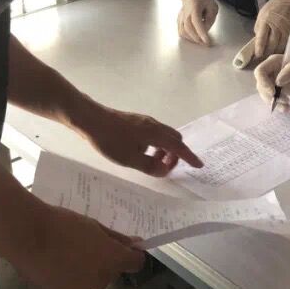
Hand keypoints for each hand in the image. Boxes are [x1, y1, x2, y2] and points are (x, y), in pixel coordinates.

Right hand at [13, 203, 145, 288]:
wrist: (26, 235)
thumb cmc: (62, 223)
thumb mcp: (93, 225)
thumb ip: (116, 238)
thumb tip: (135, 244)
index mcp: (112, 259)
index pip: (136, 263)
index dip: (132, 255)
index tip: (124, 246)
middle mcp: (101, 279)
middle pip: (111, 273)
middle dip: (105, 262)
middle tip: (87, 245)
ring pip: (91, 282)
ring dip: (86, 272)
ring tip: (67, 255)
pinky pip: (73, 288)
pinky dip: (68, 279)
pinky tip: (54, 266)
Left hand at [74, 101, 202, 176]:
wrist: (91, 119)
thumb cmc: (110, 140)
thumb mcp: (129, 159)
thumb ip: (150, 166)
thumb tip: (164, 170)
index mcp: (155, 134)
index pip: (178, 147)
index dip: (189, 157)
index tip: (199, 165)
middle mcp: (154, 125)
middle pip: (174, 139)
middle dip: (176, 154)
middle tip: (165, 168)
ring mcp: (145, 121)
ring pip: (164, 136)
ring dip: (164, 150)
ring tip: (151, 162)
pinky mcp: (137, 121)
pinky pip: (154, 133)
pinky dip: (156, 144)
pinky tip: (140, 151)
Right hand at [177, 0, 217, 45]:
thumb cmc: (204, 0)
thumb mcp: (213, 7)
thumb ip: (209, 19)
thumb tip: (204, 32)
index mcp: (195, 5)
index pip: (196, 21)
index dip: (201, 33)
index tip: (207, 41)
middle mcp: (185, 11)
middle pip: (188, 28)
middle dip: (197, 38)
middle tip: (205, 43)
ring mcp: (181, 16)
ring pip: (183, 31)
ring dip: (192, 39)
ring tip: (201, 40)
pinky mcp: (179, 20)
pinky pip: (181, 31)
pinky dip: (187, 37)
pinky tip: (194, 37)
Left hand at [233, 0, 289, 68]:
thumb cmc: (278, 3)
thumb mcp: (264, 12)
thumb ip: (260, 25)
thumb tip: (258, 39)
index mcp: (265, 20)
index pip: (261, 39)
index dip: (259, 49)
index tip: (258, 55)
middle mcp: (276, 25)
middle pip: (271, 45)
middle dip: (267, 52)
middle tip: (265, 55)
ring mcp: (287, 28)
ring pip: (281, 46)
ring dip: (277, 50)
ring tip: (274, 51)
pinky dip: (286, 45)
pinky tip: (284, 45)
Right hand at [254, 33, 289, 109]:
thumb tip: (278, 82)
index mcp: (273, 62)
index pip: (260, 72)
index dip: (263, 82)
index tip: (273, 92)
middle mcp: (271, 72)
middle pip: (261, 85)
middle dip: (269, 95)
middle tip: (285, 100)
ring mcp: (273, 82)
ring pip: (266, 95)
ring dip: (274, 103)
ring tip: (287, 106)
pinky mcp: (279, 91)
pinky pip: (273, 99)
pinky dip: (278, 105)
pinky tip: (287, 108)